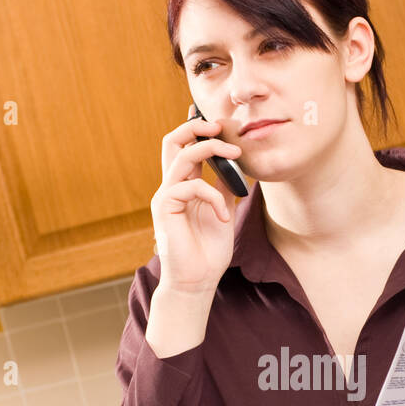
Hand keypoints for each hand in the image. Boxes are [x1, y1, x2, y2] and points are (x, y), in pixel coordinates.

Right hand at [151, 109, 241, 292]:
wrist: (197, 281)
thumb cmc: (209, 251)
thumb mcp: (224, 210)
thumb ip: (226, 187)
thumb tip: (239, 165)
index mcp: (184, 185)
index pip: (186, 146)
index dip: (200, 129)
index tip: (225, 123)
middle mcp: (171, 186)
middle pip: (173, 140)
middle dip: (196, 126)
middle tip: (221, 126)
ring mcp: (166, 196)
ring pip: (181, 156)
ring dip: (211, 149)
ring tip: (235, 155)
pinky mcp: (164, 209)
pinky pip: (190, 187)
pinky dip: (212, 196)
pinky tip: (224, 215)